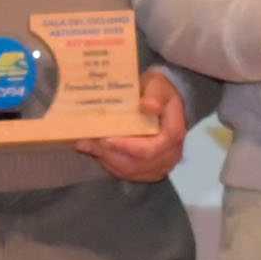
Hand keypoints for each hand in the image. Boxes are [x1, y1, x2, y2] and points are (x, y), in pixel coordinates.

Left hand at [82, 70, 196, 184]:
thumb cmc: (159, 93)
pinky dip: (109, 164)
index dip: (127, 147)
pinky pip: (127, 174)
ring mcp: (160, 165)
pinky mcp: (149, 170)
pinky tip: (94, 151)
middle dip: (110, 155)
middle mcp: (170, 154)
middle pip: (137, 164)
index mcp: (173, 134)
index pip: (151, 149)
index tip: (106, 139)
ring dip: (106, 160)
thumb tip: (148, 106)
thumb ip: (154, 94)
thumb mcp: (158, 85)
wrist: (164, 102)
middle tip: (88, 142)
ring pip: (130, 171)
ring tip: (87, 145)